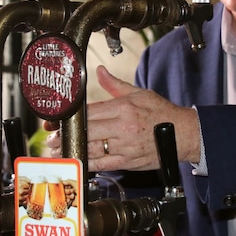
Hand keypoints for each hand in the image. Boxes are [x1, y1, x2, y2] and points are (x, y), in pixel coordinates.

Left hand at [45, 65, 199, 171]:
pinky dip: (87, 163)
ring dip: (72, 149)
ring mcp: (125, 146)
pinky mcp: (128, 162)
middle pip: (87, 131)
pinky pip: (103, 164)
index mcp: (124, 108)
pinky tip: (75, 161)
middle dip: (67, 135)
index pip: (91, 111)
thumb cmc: (163, 113)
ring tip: (56, 150)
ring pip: (92, 148)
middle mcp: (123, 127)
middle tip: (51, 137)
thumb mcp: (140, 93)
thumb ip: (115, 84)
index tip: (58, 119)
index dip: (71, 117)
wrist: (184, 134)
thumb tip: (99, 71)